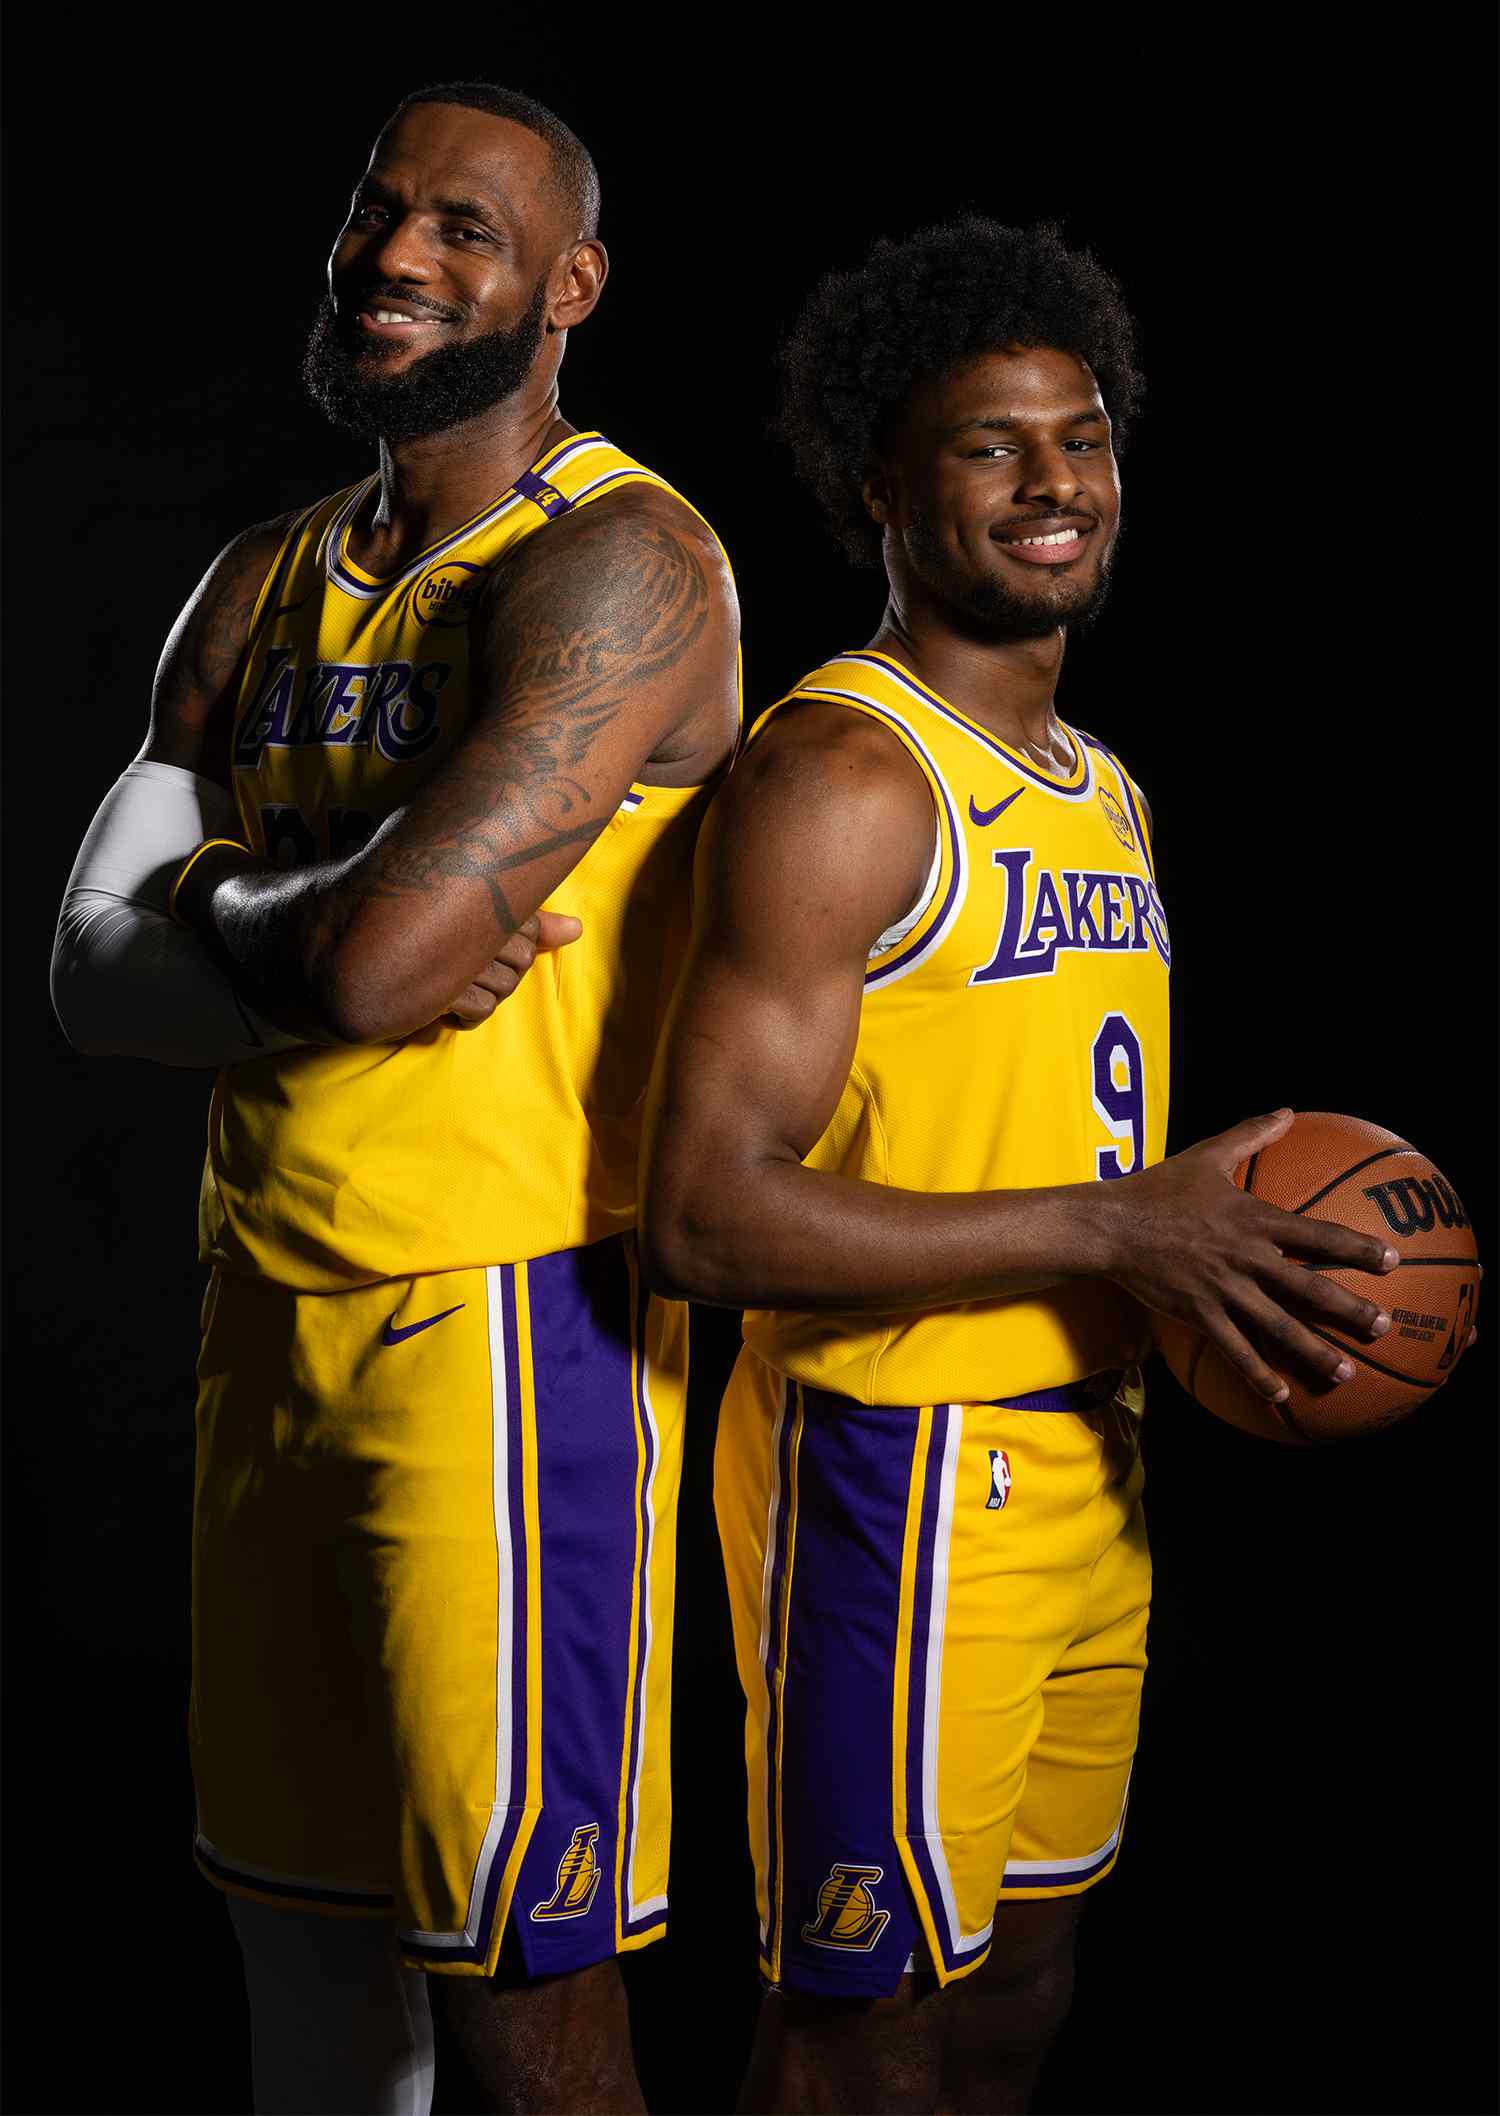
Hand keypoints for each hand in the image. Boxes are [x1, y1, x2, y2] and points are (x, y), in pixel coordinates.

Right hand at [445, 911, 582, 1026]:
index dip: (513, 945)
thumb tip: (577, 928)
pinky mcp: (441, 988)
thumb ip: (534, 928)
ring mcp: (453, 956)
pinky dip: (466, 1017)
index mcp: (475, 904)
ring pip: (506, 986)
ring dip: (481, 996)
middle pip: (523, 958)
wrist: (360, 980)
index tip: (481, 949)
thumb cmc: (436, 953)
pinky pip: (484, 1008)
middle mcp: (466, 926)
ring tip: (452, 988)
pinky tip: (444, 1006)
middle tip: (464, 972)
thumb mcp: (486, 936)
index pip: (531, 929)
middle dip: (500, 973)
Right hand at [1102, 1109, 1398, 1403]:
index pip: (1317, 1235)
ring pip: (1278, 1327)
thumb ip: (1251, 1133)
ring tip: (1347, 1372)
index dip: (1357, 1248)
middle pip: (1309, 1288)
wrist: (1111, 1226)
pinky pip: (1234, 1349)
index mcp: (1254, 1220)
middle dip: (1351, 1310)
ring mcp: (1223, 1290)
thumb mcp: (1208, 1154)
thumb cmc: (1159, 1187)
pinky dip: (1258, 1374)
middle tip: (1384, 1326)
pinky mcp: (1199, 1314)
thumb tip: (1288, 1110)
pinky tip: (1280, 1395)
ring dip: (1315, 1352)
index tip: (1392, 1261)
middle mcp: (1246, 1258)